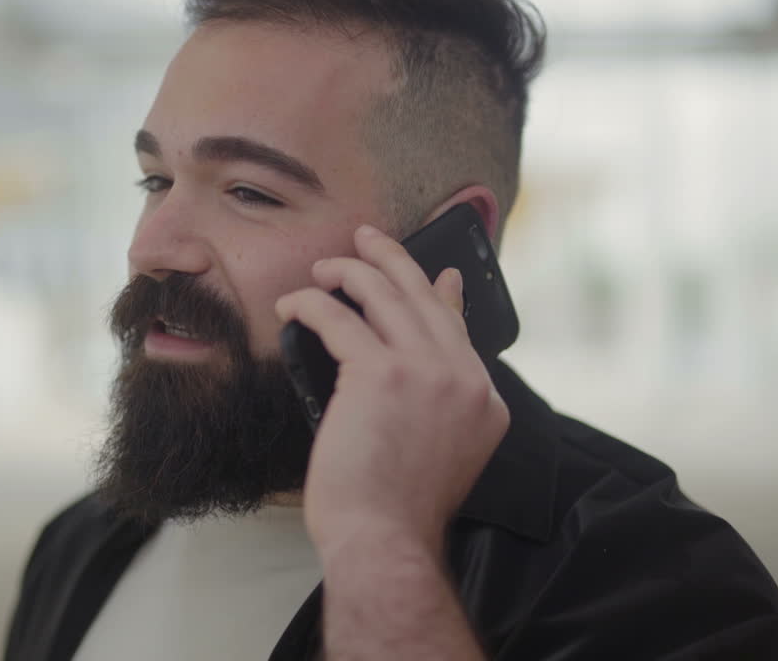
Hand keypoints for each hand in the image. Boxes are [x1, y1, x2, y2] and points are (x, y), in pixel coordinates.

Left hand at [275, 223, 509, 556]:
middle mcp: (463, 377)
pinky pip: (338, 318)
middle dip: (391, 259)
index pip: (459, 328)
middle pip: (425, 296)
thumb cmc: (400, 509)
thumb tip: (418, 367)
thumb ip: (442, 405)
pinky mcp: (379, 372)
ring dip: (349, 271)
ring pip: (384, 295)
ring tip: (324, 268)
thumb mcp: (445, 451)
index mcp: (484, 399)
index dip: (441, 294)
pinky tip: (293, 305)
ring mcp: (426, 371)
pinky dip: (310, 305)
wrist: (386, 538)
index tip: (434, 274)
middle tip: (367, 239)